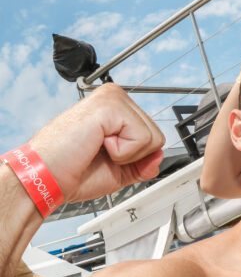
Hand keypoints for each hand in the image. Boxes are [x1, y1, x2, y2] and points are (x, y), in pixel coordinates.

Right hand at [28, 84, 164, 203]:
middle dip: (132, 156)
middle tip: (100, 153)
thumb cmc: (72, 172)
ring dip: (126, 154)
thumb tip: (160, 156)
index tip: (106, 156)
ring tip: (97, 147)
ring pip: (153, 137)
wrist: (46, 179)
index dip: (135, 157)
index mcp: (117, 108)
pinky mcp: (110, 105)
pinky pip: (141, 138)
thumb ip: (143, 163)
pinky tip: (97, 144)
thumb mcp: (119, 170)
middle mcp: (116, 97)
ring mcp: (113, 97)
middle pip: (157, 136)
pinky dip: (121, 152)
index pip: (153, 135)